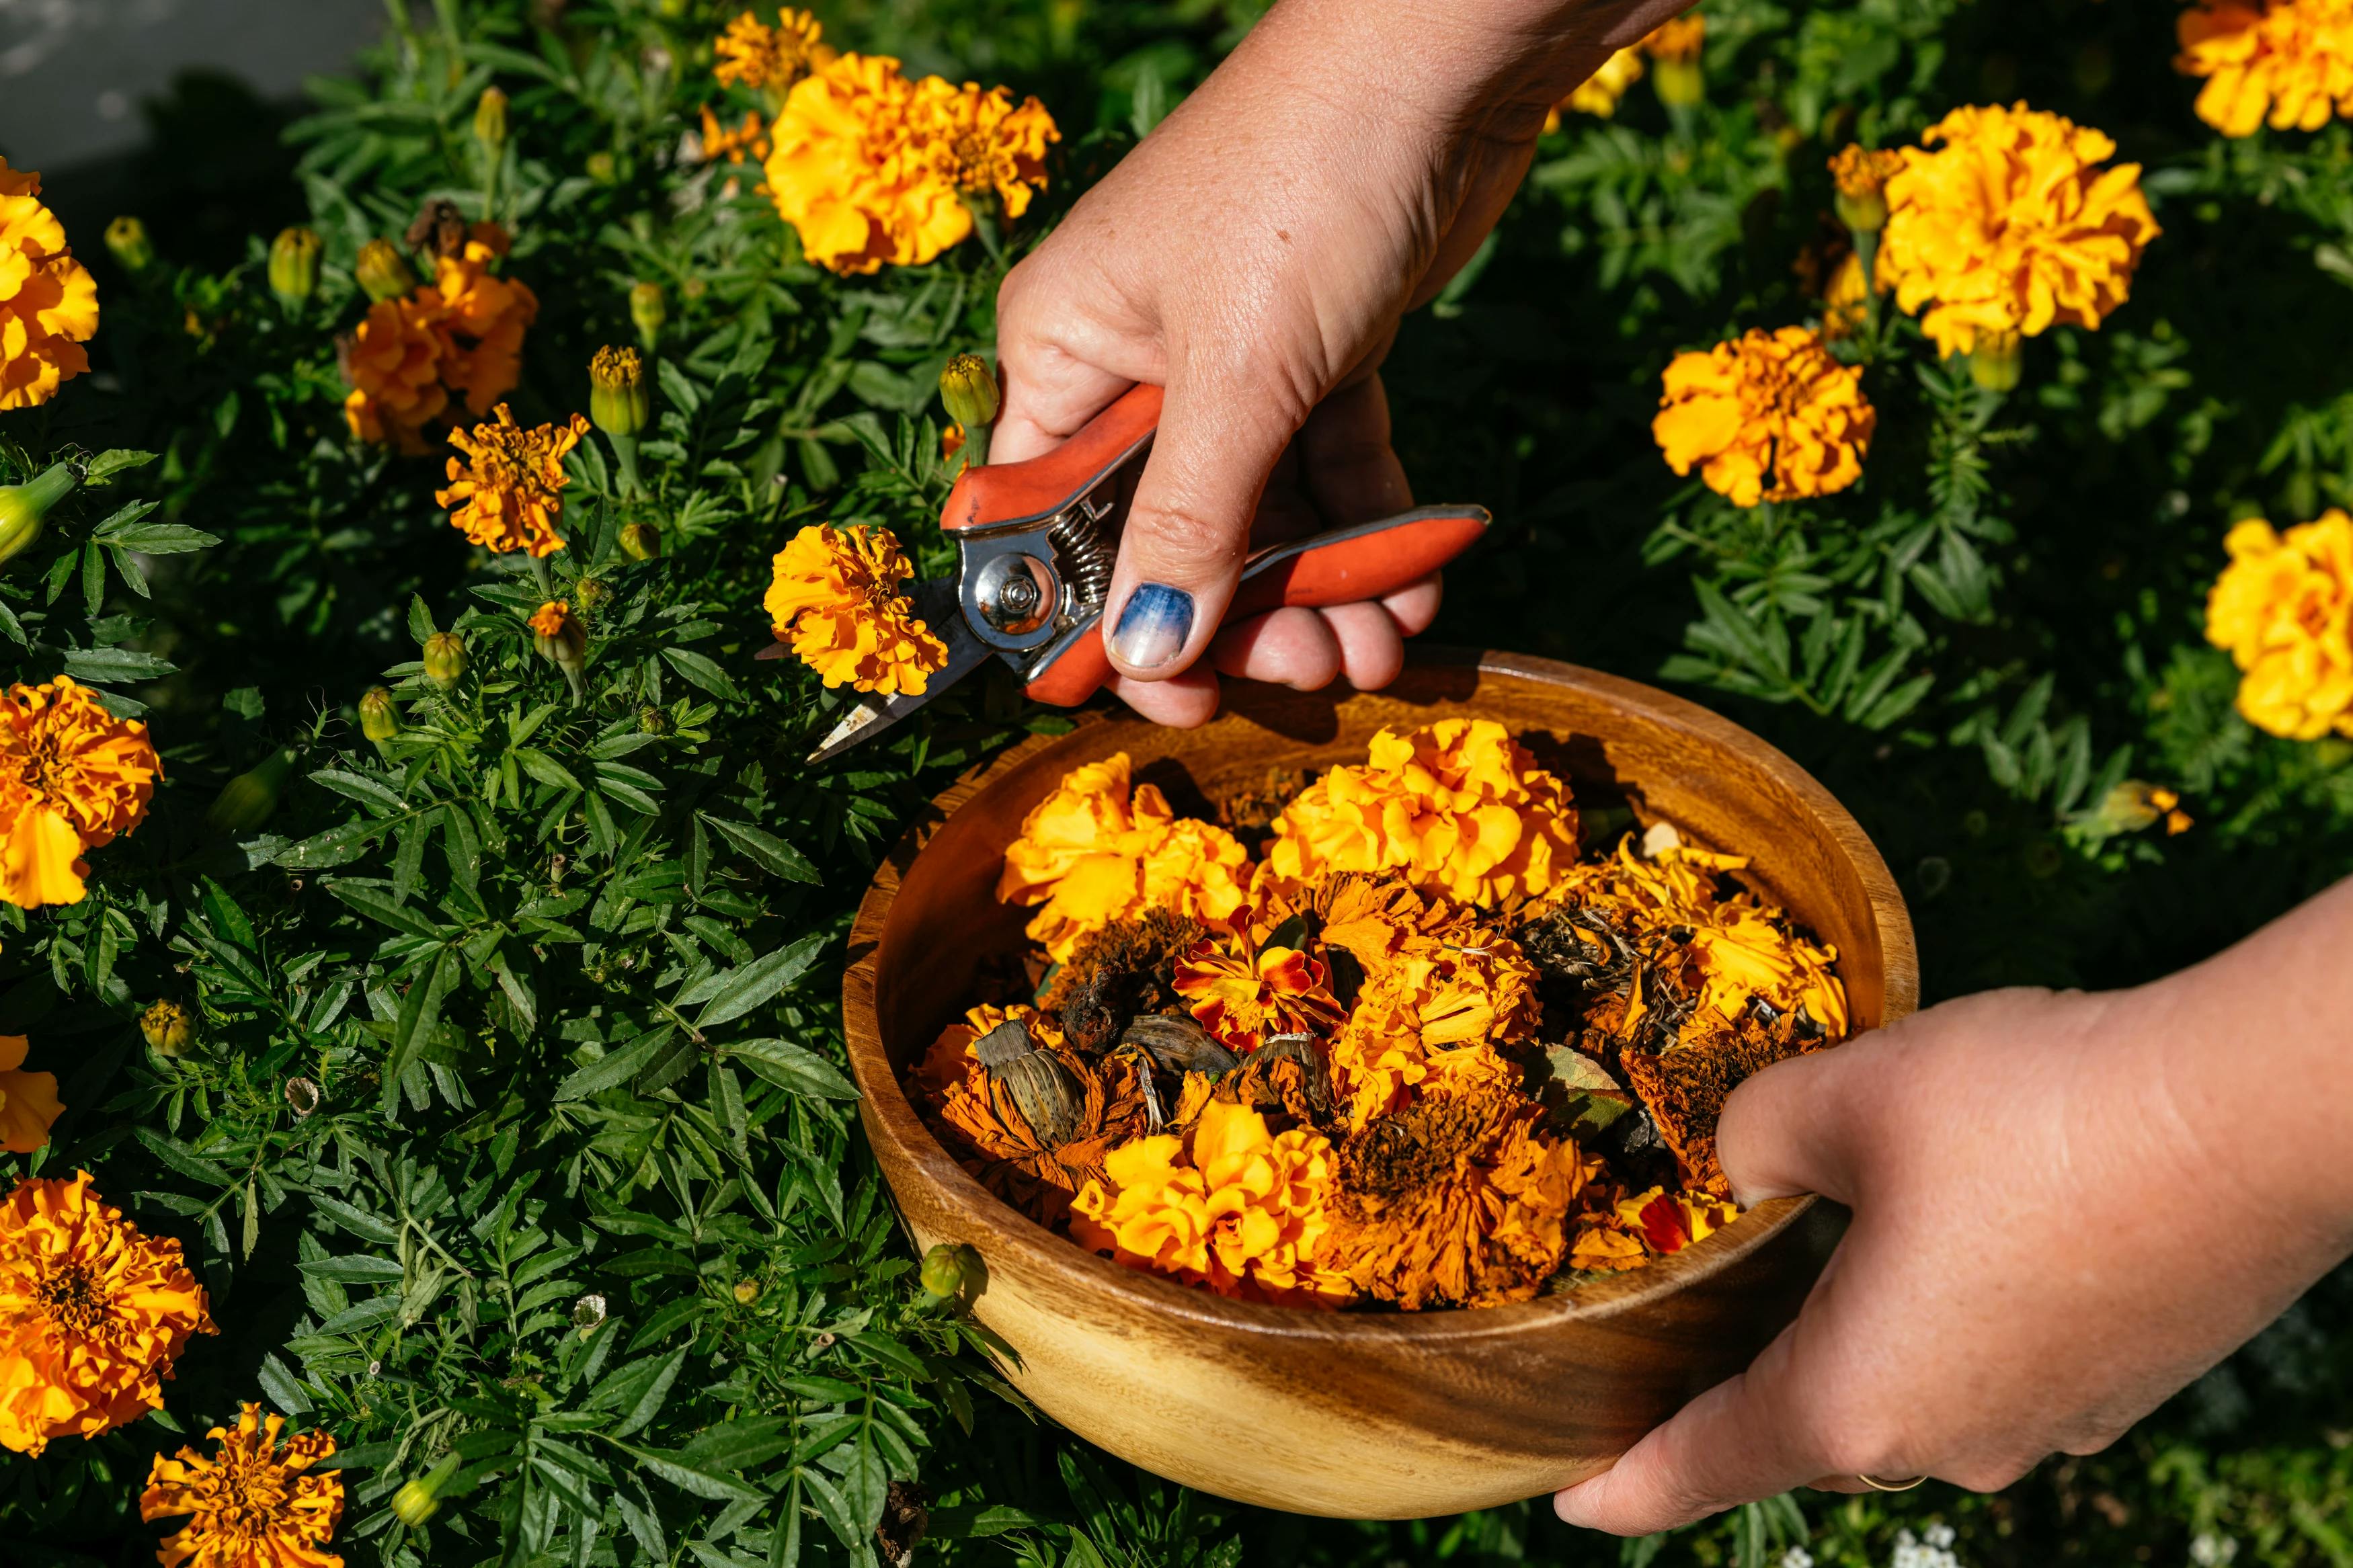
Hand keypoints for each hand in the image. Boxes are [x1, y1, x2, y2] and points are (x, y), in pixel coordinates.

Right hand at [992, 0, 1692, 724]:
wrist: (1440, 65)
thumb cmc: (1302, 189)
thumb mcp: (1237, 376)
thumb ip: (1190, 523)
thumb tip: (1143, 654)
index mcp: (1064, 353)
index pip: (1048, 521)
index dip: (1100, 620)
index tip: (1172, 694)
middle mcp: (1134, 364)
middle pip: (1169, 535)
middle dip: (1244, 618)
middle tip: (1317, 672)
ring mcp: (1231, 363)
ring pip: (1262, 516)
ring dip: (1321, 594)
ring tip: (1383, 648)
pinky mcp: (1318, 358)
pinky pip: (1330, 473)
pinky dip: (1370, 532)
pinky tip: (1416, 589)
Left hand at [1555, 878, 2352, 1533]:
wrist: (2248, 1120)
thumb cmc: (2030, 1116)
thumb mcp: (1847, 1094)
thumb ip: (1758, 1136)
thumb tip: (1745, 1160)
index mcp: (1855, 1400)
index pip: (1704, 1465)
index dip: (1625, 1484)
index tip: (1570, 1502)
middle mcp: (1949, 1441)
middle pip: (1806, 1426)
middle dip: (1740, 1389)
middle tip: (1679, 1348)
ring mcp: (2045, 1420)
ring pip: (1909, 1392)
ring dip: (1856, 1339)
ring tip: (1817, 1265)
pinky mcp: (2116, 1380)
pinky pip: (1991, 1365)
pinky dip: (1945, 1319)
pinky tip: (1948, 1234)